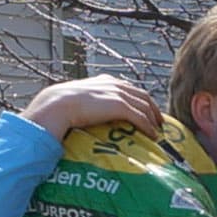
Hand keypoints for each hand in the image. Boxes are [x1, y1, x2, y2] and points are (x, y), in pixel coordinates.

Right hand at [22, 76, 164, 137]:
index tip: (146, 109)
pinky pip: (140, 117)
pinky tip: (152, 135)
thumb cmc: (61, 104)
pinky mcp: (119, 106)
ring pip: (144, 106)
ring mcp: (118, 94)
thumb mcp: (78, 98)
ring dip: (153, 119)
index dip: (140, 99)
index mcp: (106, 80)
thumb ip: (88, 101)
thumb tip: (85, 112)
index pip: (129, 88)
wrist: (58, 104)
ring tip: (157, 131)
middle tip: (159, 121)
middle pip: (142, 95)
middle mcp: (115, 84)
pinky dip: (148, 126)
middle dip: (153, 108)